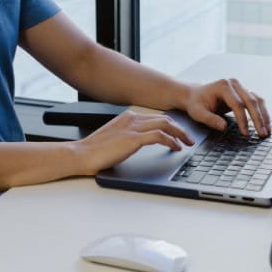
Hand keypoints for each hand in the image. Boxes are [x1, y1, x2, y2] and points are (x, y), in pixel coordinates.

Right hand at [72, 111, 193, 175]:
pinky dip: (171, 141)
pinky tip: (176, 148)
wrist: (82, 155)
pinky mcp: (133, 138)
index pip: (156, 117)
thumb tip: (141, 143)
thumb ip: (128, 136)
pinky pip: (159, 136)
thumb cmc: (95, 151)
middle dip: (180, 128)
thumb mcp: (115, 139)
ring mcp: (133, 127)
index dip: (171, 125)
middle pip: (164, 118)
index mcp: (127, 117)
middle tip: (189, 138)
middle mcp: (132, 118)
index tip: (179, 133)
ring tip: (187, 143)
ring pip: (165, 124)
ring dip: (180, 133)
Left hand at [182, 78, 270, 137]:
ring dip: (264, 116)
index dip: (243, 120)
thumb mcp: (197, 113)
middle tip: (262, 134)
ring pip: (258, 100)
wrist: (196, 95)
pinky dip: (262, 113)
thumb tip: (224, 127)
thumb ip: (209, 119)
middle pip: (251, 101)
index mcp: (223, 86)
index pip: (237, 104)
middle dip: (258, 119)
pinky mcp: (244, 92)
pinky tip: (265, 124)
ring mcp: (240, 87)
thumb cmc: (196, 104)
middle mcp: (234, 84)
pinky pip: (257, 101)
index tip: (245, 133)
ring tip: (267, 131)